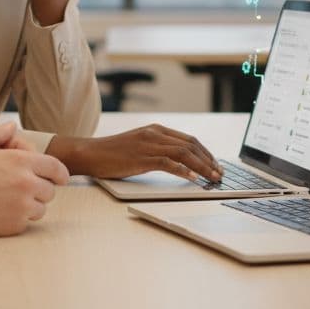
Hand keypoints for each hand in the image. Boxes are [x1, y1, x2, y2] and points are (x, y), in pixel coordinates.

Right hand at [0, 122, 69, 237]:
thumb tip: (12, 125)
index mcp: (21, 162)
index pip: (56, 168)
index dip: (60, 173)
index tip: (60, 178)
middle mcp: (26, 185)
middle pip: (50, 190)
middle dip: (41, 188)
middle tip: (23, 187)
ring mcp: (21, 208)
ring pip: (40, 209)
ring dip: (31, 205)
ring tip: (11, 200)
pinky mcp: (13, 226)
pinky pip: (26, 222)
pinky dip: (19, 218)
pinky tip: (1, 212)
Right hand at [47, 124, 221, 182]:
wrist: (90, 153)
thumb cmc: (112, 153)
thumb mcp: (139, 145)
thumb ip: (158, 149)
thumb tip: (180, 163)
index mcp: (156, 130)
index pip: (189, 140)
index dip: (206, 153)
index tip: (215, 165)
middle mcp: (155, 134)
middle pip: (191, 145)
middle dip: (209, 161)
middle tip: (219, 174)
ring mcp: (148, 145)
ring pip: (184, 153)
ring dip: (202, 167)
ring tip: (212, 178)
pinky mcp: (141, 158)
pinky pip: (168, 163)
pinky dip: (184, 171)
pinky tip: (193, 179)